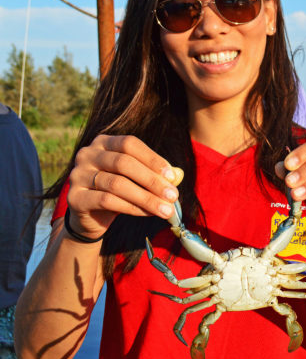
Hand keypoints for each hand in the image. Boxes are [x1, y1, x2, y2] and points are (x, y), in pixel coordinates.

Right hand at [65, 135, 179, 239]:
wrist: (91, 216)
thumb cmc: (120, 191)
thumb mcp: (138, 179)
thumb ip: (156, 174)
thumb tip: (178, 175)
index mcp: (103, 142)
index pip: (129, 144)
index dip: (152, 159)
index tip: (172, 176)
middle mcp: (87, 154)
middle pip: (123, 163)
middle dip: (152, 181)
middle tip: (173, 196)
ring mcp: (77, 175)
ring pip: (117, 184)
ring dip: (146, 198)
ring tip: (166, 209)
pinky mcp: (74, 197)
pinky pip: (107, 201)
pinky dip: (132, 208)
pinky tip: (148, 213)